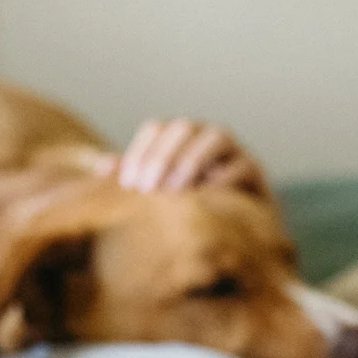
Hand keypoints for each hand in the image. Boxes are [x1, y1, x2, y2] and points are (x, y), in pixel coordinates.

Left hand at [116, 118, 269, 198]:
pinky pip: (243, 164)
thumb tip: (101, 168)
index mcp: (182, 137)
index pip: (156, 129)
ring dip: (191, 161)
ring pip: (216, 137)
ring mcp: (235, 151)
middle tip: (146, 190)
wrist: (242, 229)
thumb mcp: (162, 191)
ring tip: (173, 191)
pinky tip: (207, 196)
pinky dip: (224, 177)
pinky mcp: (257, 171)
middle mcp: (207, 136)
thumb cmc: (195, 206)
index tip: (127, 184)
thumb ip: (136, 176)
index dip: (140, 152)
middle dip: (161, 157)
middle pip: (183, 128)